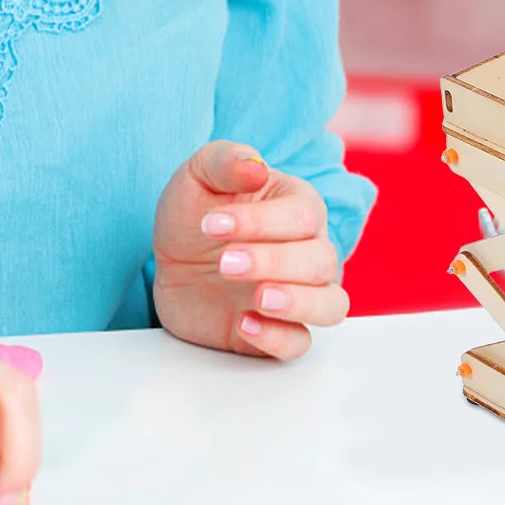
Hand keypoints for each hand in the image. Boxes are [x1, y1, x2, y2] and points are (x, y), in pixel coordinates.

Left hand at [152, 141, 347, 360]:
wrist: (173, 261)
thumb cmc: (196, 211)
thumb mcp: (199, 175)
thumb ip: (227, 160)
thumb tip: (257, 166)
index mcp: (300, 207)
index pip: (303, 216)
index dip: (261, 222)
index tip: (211, 224)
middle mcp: (309, 250)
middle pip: (322, 261)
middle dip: (274, 262)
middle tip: (225, 262)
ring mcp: (297, 294)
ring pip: (332, 305)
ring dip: (298, 302)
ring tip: (257, 298)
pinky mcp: (276, 331)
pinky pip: (300, 343)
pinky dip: (278, 338)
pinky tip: (243, 323)